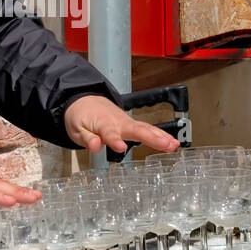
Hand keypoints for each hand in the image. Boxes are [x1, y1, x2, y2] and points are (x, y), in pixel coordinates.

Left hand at [64, 95, 181, 155]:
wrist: (85, 101)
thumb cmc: (81, 117)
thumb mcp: (76, 130)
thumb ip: (87, 139)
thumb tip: (95, 145)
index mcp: (103, 124)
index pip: (110, 133)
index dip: (115, 140)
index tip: (120, 148)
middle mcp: (119, 122)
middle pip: (137, 129)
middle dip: (151, 138)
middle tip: (165, 145)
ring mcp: (128, 122)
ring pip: (146, 128)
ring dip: (161, 137)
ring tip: (174, 145)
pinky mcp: (132, 124)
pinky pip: (148, 129)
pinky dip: (161, 135)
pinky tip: (173, 143)